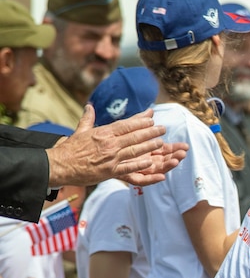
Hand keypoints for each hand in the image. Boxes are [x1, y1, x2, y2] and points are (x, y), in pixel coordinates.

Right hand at [47, 106, 188, 187]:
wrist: (59, 165)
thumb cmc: (70, 148)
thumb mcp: (80, 131)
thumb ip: (88, 119)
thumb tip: (89, 106)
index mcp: (103, 133)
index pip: (125, 125)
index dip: (140, 121)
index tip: (151, 118)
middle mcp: (109, 144)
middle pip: (134, 136)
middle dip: (150, 132)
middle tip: (163, 129)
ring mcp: (110, 158)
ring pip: (134, 150)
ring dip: (149, 146)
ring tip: (162, 143)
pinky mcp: (110, 171)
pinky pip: (129, 167)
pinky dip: (140, 165)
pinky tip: (151, 162)